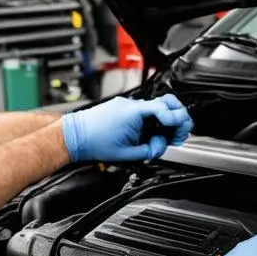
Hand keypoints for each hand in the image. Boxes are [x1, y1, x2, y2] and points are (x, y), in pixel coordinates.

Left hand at [62, 94, 192, 162]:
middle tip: (181, 132)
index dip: (177, 120)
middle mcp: (132, 105)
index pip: (165, 110)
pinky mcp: (124, 108)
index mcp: (135, 113)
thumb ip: (149, 150)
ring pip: (157, 106)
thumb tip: (160, 147)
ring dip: (167, 118)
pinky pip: (146, 110)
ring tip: (168, 134)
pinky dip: (155, 119)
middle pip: (166, 101)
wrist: (75, 136)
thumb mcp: (127, 153)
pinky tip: (154, 131)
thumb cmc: (95, 143)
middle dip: (178, 116)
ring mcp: (128, 105)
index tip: (180, 131)